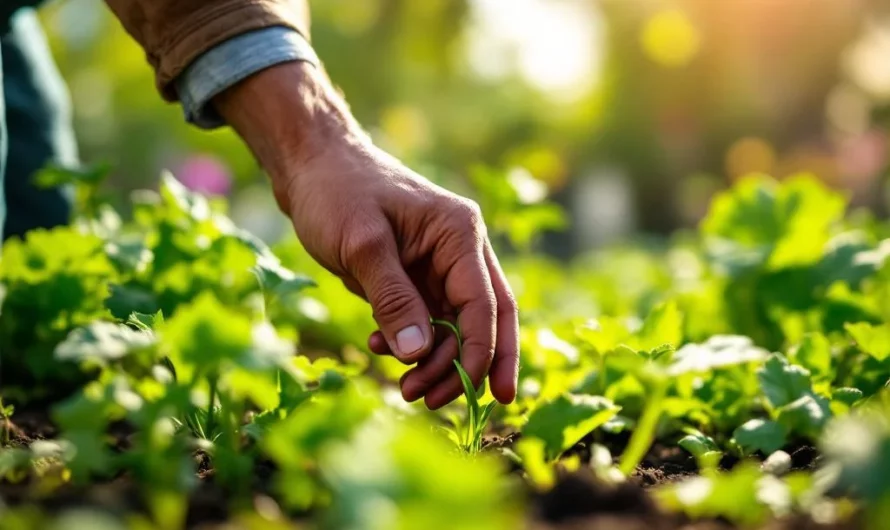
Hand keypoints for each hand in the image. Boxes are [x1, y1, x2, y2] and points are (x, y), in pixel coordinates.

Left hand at [213, 61, 518, 407]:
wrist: (309, 167)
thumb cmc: (336, 192)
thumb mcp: (361, 244)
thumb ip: (393, 298)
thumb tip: (419, 354)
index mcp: (459, 233)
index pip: (485, 303)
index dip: (486, 352)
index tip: (480, 394)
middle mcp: (459, 250)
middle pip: (485, 319)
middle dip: (467, 367)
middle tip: (431, 402)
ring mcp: (439, 265)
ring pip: (455, 327)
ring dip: (435, 362)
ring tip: (403, 389)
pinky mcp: (416, 277)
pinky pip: (427, 321)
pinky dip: (411, 343)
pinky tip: (377, 347)